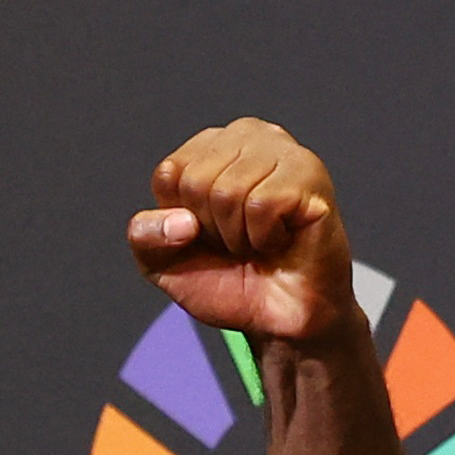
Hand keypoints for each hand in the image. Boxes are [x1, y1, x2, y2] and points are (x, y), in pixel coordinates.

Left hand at [126, 117, 355, 344]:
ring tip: (262, 240)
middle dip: (212, 229)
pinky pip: (261, 204)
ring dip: (239, 236)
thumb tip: (181, 222)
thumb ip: (145, 236)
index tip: (211, 235)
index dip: (182, 220)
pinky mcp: (310, 174)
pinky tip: (283, 239)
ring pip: (227, 191)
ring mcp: (283, 151)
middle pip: (196, 180)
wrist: (280, 319)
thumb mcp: (164, 262)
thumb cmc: (229, 280)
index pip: (169, 174)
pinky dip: (265, 237)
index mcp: (213, 145)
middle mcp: (250, 136)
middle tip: (241, 241)